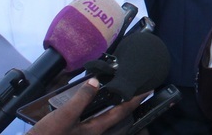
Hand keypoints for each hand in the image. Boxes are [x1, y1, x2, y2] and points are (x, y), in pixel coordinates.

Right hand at [26, 78, 144, 134]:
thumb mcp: (64, 115)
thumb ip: (81, 98)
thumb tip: (96, 82)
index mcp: (94, 130)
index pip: (120, 112)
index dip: (134, 100)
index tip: (147, 91)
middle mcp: (92, 134)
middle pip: (115, 120)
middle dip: (126, 108)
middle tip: (135, 94)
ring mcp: (83, 134)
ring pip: (103, 121)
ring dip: (111, 110)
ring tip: (116, 97)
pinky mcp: (73, 133)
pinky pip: (91, 122)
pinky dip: (94, 111)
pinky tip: (89, 104)